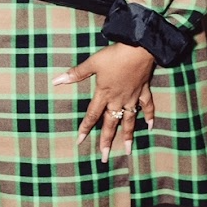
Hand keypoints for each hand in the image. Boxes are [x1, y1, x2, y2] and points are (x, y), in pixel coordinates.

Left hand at [53, 43, 155, 162]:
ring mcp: (132, 97)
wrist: (138, 48)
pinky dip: (149, 116)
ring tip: (128, 151)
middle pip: (111, 124)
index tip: (80, 141)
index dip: (85, 128)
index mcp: (104, 94)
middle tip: (105, 158)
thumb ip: (75, 74)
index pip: (92, 115)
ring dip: (128, 136)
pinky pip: (147, 106)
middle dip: (107, 141)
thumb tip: (56, 81)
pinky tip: (150, 126)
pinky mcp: (143, 91)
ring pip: (129, 120)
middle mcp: (118, 100)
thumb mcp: (92, 63)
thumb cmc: (114, 56)